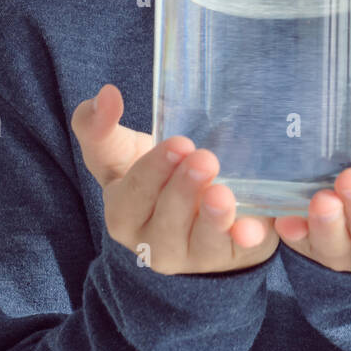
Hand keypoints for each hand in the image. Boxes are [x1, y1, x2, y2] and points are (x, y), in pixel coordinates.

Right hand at [71, 84, 278, 274]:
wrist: (192, 202)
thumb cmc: (150, 172)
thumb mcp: (117, 150)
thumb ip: (98, 124)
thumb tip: (106, 94)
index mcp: (125, 214)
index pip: (131, 199)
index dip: (152, 173)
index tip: (178, 143)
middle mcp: (156, 243)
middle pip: (167, 223)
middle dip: (183, 192)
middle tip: (203, 159)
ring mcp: (195, 255)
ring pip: (203, 244)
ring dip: (213, 220)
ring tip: (223, 194)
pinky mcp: (232, 254)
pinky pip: (241, 252)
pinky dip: (247, 240)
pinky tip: (252, 229)